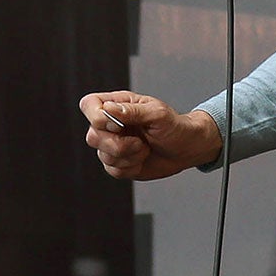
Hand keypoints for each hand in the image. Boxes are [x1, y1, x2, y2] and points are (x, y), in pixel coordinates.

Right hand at [80, 90, 222, 180]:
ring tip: (144, 149)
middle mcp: (110, 124)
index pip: (89, 105)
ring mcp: (112, 144)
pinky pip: (112, 170)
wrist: (186, 149)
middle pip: (92, 136)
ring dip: (128, 157)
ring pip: (102, 155)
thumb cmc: (174, 126)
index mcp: (117, 105)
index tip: (118, 125)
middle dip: (117, 144)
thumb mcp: (157, 114)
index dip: (97, 117)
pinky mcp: (118, 163)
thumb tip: (109, 109)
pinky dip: (130, 168)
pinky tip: (142, 159)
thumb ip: (132, 112)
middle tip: (139, 143)